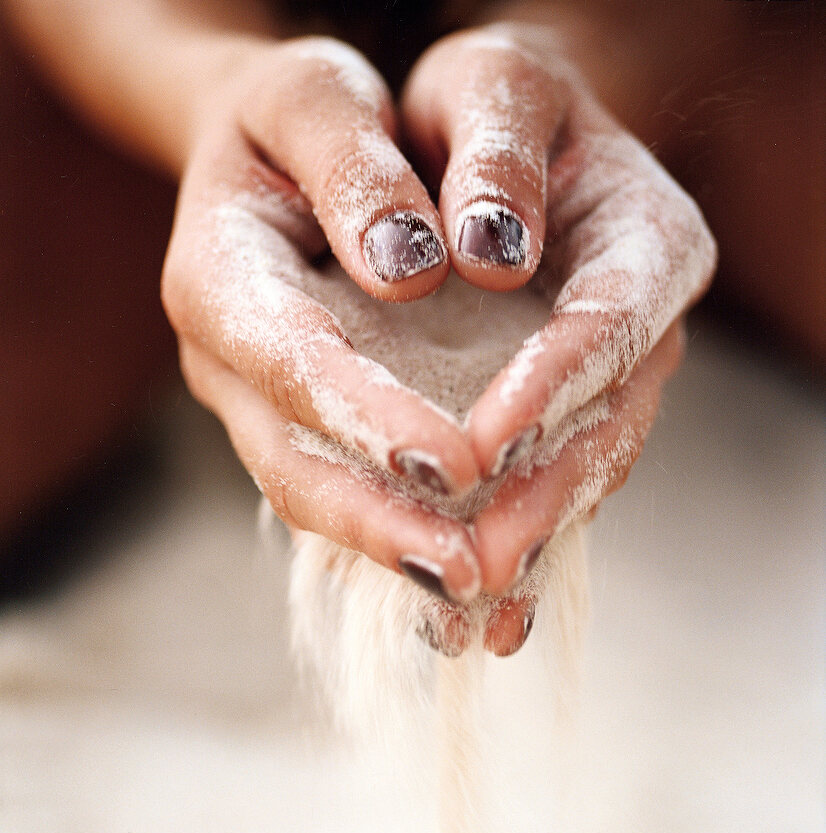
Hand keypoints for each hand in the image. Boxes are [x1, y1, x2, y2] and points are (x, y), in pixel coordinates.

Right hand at [161, 36, 484, 606]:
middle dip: (382, 526)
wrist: (277, 154)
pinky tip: (472, 572)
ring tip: (480, 592)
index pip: (291, 362)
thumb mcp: (314, 94)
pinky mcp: (303, 428)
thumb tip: (407, 269)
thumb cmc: (300, 117)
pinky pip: (348, 495)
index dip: (370, 421)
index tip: (457, 466)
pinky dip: (404, 537)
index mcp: (219, 275)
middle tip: (468, 572)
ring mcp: (261, 406)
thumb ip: (352, 166)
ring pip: (317, 499)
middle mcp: (229, 362)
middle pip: (293, 466)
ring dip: (395, 552)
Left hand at [401, 25, 716, 636]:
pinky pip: (546, 490)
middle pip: (607, 425)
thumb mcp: (491, 84)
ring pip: (580, 476)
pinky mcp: (562, 419)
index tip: (479, 448)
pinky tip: (470, 614)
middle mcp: (642, 324)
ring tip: (470, 609)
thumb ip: (495, 147)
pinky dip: (510, 550)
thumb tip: (487, 256)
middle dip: (540, 499)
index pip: (609, 322)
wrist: (486, 141)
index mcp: (648, 238)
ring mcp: (610, 381)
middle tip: (476, 564)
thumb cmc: (481, 107)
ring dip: (525, 546)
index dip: (551, 389)